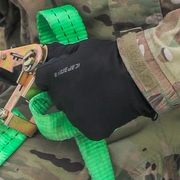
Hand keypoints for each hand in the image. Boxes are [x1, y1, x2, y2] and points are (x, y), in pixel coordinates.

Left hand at [36, 40, 154, 140]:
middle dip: (66, 90)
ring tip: (99, 97)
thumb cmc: (110, 58)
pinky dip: (94, 119)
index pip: (42, 79)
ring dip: (79, 106)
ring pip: (71, 113)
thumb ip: (62, 52)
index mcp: (55, 77)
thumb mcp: (84, 47)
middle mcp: (60, 99)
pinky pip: (86, 125)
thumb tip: (46, 52)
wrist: (136, 78)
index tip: (64, 74)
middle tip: (86, 84)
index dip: (52, 76)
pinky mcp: (89, 131)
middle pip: (57, 97)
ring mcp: (74, 118)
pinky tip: (106, 108)